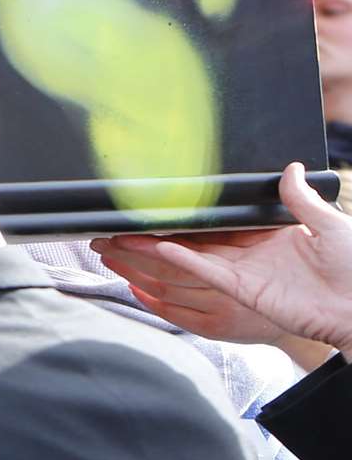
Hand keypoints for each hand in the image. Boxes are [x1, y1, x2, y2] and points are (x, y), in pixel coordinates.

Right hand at [91, 162, 351, 354]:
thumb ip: (302, 199)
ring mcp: (245, 274)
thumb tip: (289, 169)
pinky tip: (160, 247)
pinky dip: (184, 259)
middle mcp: (252, 256)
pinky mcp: (244, 290)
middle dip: (163, 231)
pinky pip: (208, 271)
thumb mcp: (331, 225)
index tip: (165, 203)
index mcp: (271, 238)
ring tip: (128, 237)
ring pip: (194, 256)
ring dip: (160, 247)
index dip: (194, 213)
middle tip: (130, 223)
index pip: (223, 222)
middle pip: (198, 240)